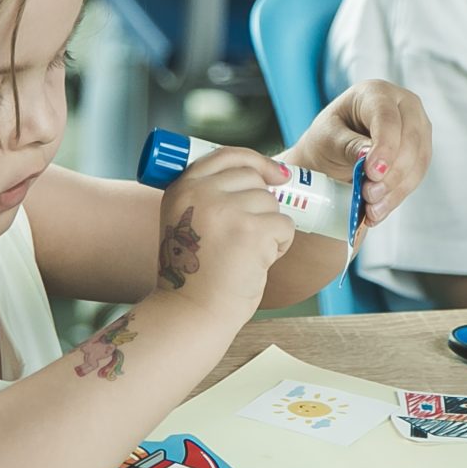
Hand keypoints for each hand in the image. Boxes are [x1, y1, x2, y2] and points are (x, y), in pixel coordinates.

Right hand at [153, 147, 293, 312]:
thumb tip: (269, 175)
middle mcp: (200, 193)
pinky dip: (280, 245)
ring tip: (246, 254)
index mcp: (182, 188)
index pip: (226, 155)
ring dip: (269, 228)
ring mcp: (226, 209)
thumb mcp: (188, 224)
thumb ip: (210, 197)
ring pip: (271, 203)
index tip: (277, 174)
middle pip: (253, 178)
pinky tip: (258, 262)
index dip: (256, 161)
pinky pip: (284, 225)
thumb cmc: (197, 275)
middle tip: (247, 236)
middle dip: (261, 205)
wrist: (193, 311)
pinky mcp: (251, 230)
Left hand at [289, 79, 430, 224]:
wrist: (335, 151)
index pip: (388, 117)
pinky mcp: (421, 152)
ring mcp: (417, 128)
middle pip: (410, 140)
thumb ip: (348, 145)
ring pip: (418, 162)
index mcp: (376, 93)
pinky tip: (379, 210)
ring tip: (371, 210)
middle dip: (391, 173)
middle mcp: (403, 105)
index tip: (372, 173)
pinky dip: (398, 196)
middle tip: (369, 196)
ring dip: (396, 190)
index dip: (385, 146)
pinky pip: (416, 176)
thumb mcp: (328, 138)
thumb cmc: (329, 137)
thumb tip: (368, 157)